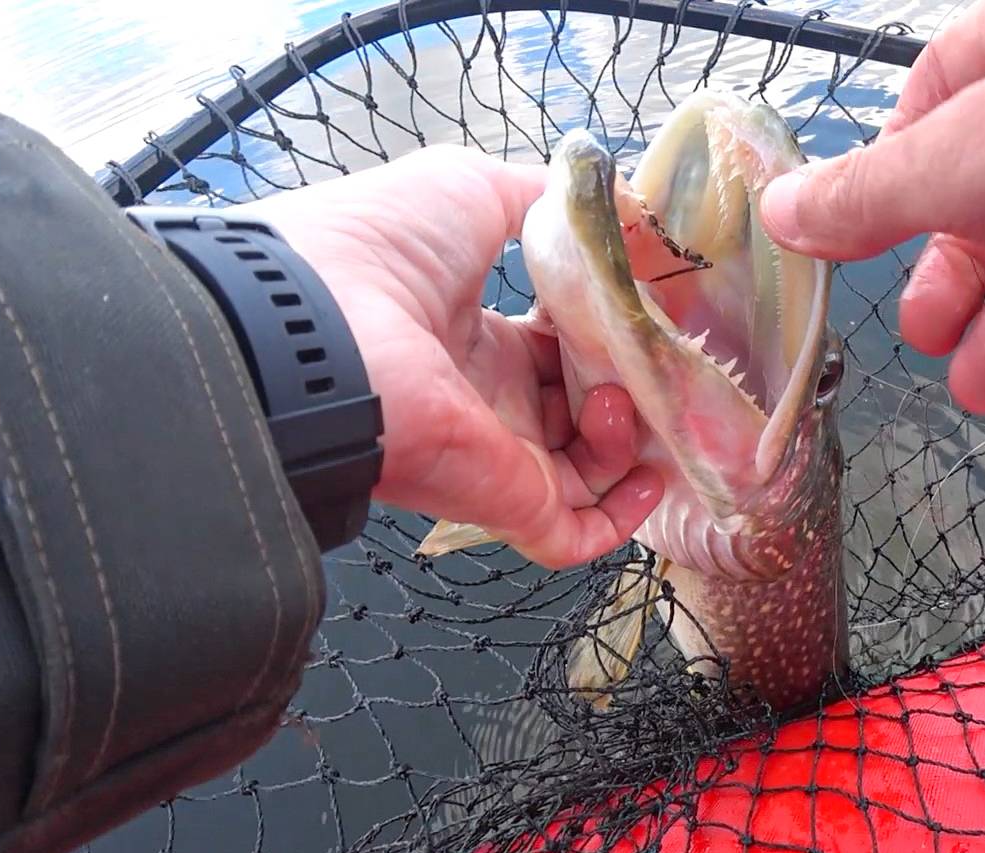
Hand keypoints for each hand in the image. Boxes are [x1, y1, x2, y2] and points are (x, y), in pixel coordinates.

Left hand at [231, 145, 661, 568]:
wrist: (326, 319)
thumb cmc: (385, 246)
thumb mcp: (473, 188)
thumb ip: (549, 198)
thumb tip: (625, 211)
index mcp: (470, 337)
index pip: (554, 348)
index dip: (604, 333)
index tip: (646, 312)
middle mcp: (486, 400)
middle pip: (579, 411)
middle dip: (630, 388)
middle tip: (659, 361)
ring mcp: (495, 455)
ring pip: (588, 470)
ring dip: (629, 437)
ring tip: (625, 396)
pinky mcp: (505, 501)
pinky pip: (577, 532)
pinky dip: (623, 514)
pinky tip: (649, 472)